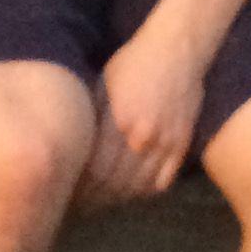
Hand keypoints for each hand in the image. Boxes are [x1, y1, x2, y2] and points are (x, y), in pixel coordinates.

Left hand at [82, 20, 207, 206]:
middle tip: (81, 202)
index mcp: (120, 122)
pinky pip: (162, 182)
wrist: (177, 49)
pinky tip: (130, 191)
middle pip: (116, 184)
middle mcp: (144, 138)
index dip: (81, 187)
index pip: (96, 172)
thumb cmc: (132, 64)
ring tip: (101, 200)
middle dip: (95, 198)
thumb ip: (91, 121)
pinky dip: (144, 192)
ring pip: (139, 187)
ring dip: (118, 198)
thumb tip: (71, 150)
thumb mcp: (102, 87)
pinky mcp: (182, 145)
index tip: (68, 190)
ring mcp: (167, 144)